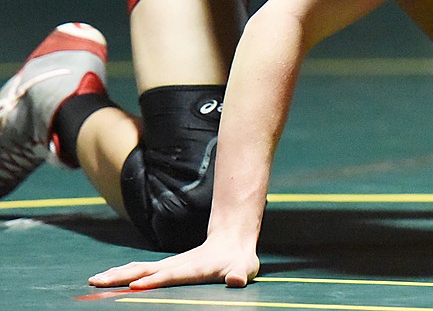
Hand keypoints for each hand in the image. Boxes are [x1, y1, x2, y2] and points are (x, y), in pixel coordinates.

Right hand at [88, 238, 259, 289]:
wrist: (232, 239)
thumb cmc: (239, 260)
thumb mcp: (244, 268)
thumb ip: (239, 273)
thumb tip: (237, 280)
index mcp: (193, 268)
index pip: (171, 275)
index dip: (155, 279)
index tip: (136, 284)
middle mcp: (177, 264)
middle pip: (146, 270)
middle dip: (123, 276)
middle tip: (99, 281)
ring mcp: (169, 263)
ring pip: (139, 268)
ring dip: (117, 274)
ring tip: (95, 279)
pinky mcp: (165, 266)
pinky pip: (140, 269)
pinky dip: (122, 272)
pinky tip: (107, 276)